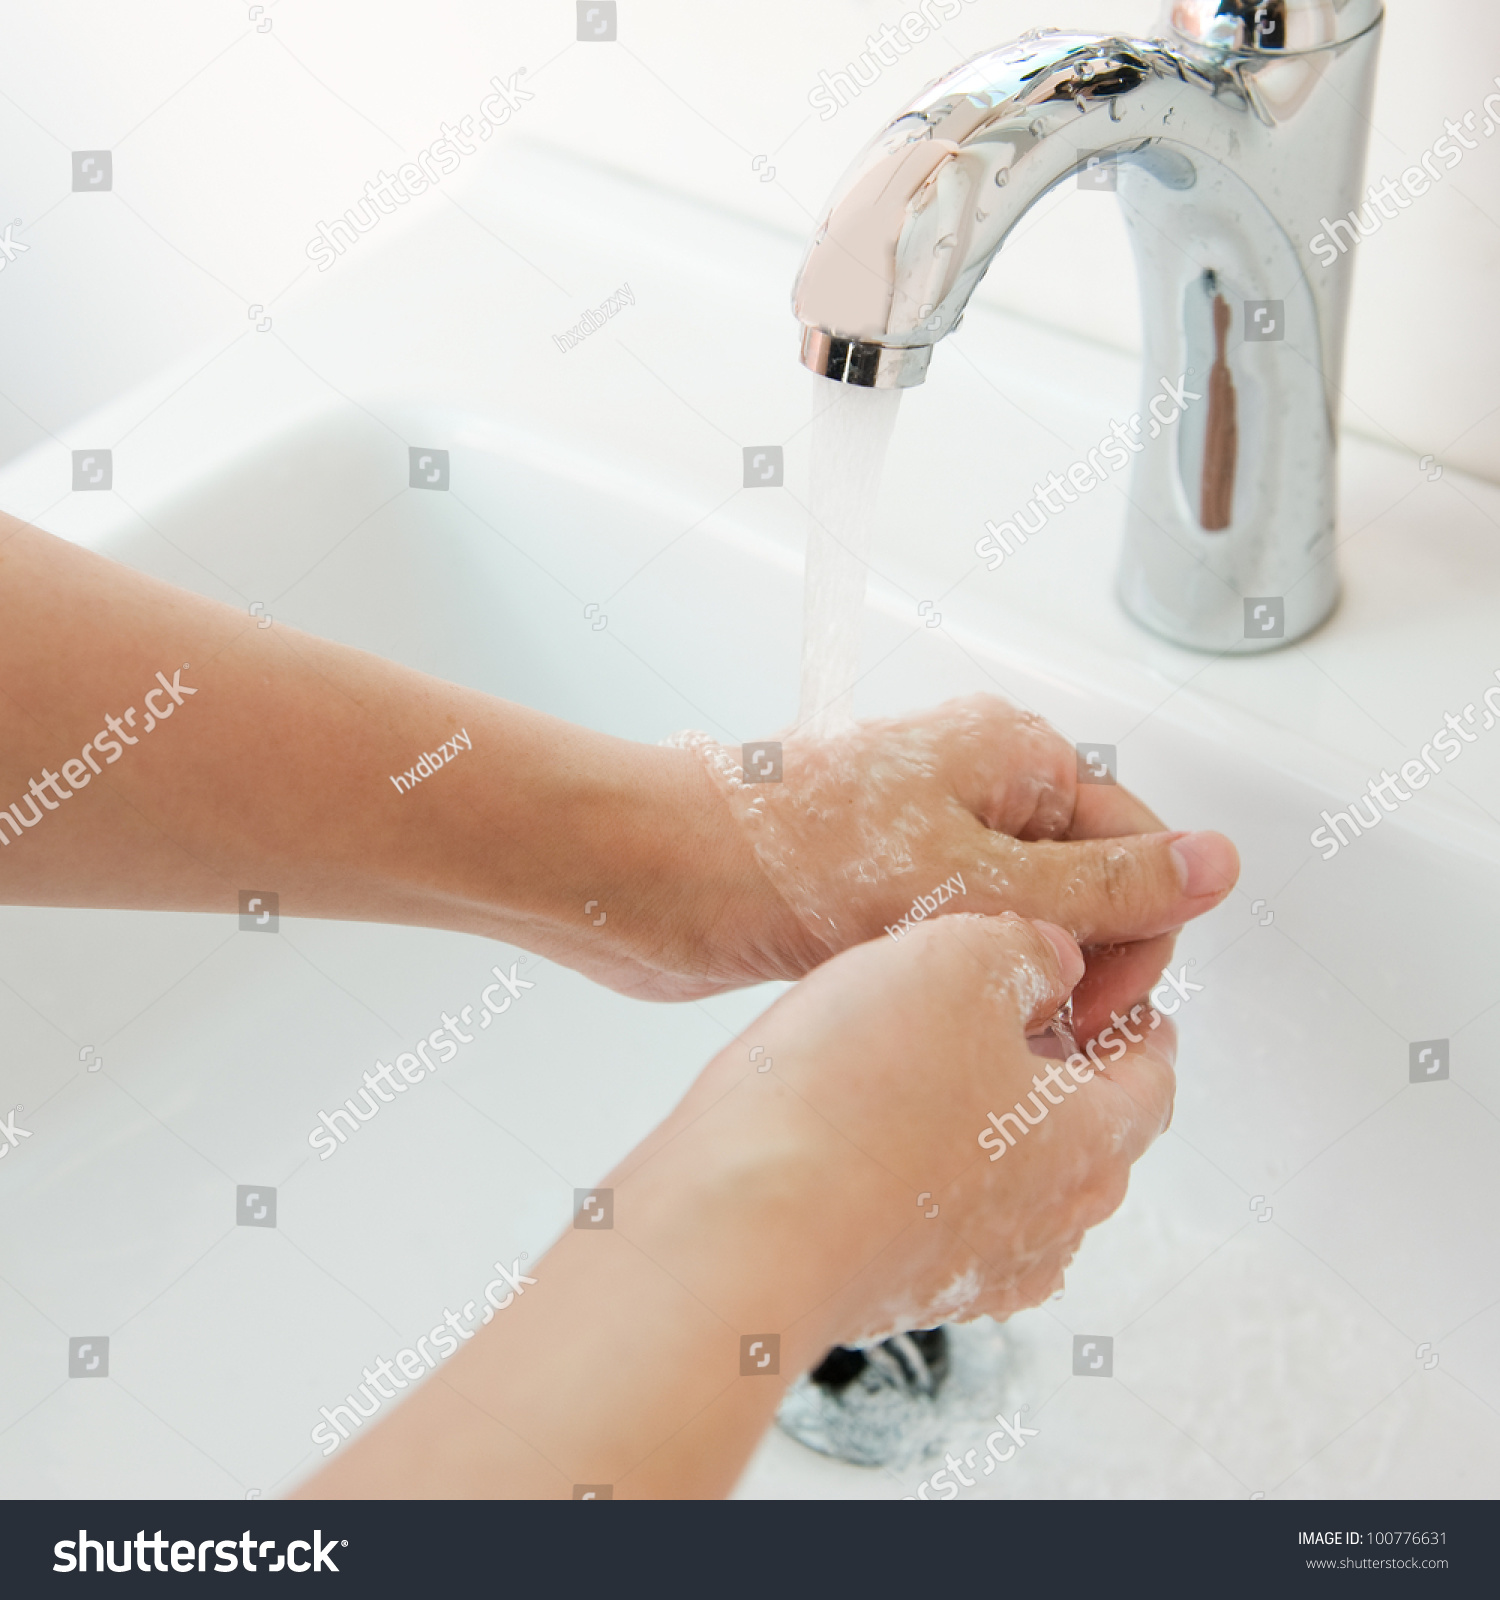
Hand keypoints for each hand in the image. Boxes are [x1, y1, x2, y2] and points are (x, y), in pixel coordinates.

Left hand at [606, 693, 1236, 1010]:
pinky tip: (938, 1019)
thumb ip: (1105, 884)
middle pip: (1089, 888)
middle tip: (1032, 1029)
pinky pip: (965, 940)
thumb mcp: (976, 881)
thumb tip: (1218, 864)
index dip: (1133, 941)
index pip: (1140, 849)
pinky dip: (967, 984)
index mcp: (1016, 755)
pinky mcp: (883, 888)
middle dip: (1078, 965)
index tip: (1088, 1010)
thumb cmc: (790, 856)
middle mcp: (979, 786)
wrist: (651, 879)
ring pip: (1026, 923)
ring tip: (980, 1027)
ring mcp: (928, 837)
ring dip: (1020, 981)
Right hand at [622, 910, 1176, 1350]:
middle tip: (1011, 1005)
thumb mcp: (959, 959)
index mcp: (1092, 1143)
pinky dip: (923, 1165)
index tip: (1110, 986)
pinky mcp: (896, 1288)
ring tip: (927, 1054)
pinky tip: (868, 1119)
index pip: (1151, 1074)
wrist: (741, 1226)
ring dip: (985, 1118)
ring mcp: (972, 1270)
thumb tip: (1053, 964)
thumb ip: (1029, 949)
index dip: (1132, 1015)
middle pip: (1083, 1130)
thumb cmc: (854, 1097)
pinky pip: (932, 1212)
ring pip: (1009, 1177)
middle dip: (1056, 1062)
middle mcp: (1048, 1224)